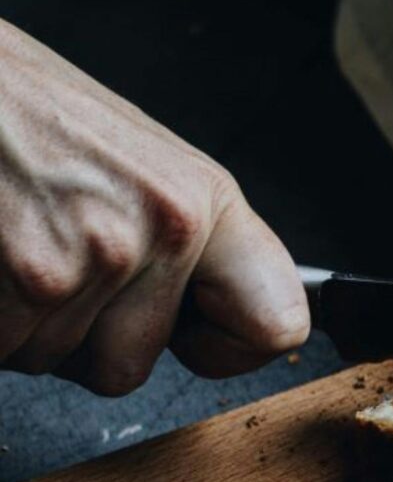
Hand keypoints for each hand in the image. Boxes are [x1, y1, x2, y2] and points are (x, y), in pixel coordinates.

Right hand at [0, 21, 307, 394]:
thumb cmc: (28, 114)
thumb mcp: (139, 166)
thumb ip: (180, 246)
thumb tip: (212, 316)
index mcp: (208, 203)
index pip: (277, 326)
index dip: (226, 351)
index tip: (194, 338)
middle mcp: (171, 228)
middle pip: (128, 367)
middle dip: (77, 335)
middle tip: (50, 258)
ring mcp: (103, 254)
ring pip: (55, 360)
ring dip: (22, 323)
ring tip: (15, 242)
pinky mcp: (37, 276)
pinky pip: (7, 351)